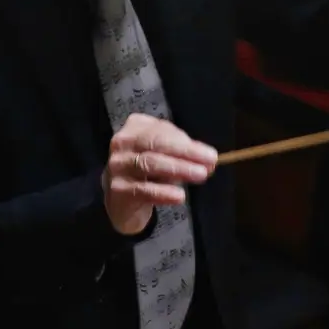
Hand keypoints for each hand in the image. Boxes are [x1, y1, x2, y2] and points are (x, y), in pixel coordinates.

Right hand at [102, 114, 216, 234]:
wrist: (122, 201)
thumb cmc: (148, 172)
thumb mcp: (165, 156)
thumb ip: (184, 153)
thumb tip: (209, 160)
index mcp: (135, 127)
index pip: (163, 131)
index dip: (187, 143)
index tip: (211, 155)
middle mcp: (122, 143)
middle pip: (156, 144)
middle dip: (186, 153)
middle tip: (210, 163)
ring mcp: (118, 165)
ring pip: (150, 163)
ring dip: (178, 169)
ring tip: (200, 175)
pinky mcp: (117, 189)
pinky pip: (143, 189)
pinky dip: (163, 192)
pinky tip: (179, 196)